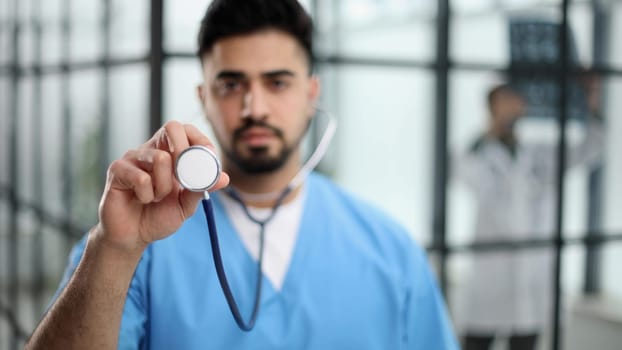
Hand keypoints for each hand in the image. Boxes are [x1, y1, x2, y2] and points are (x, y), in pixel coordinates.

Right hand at [95, 121, 229, 253]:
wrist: (133, 237)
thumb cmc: (157, 216)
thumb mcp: (185, 205)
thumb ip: (201, 189)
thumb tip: (224, 178)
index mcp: (168, 154)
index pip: (185, 130)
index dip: (200, 140)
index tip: (208, 159)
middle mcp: (150, 150)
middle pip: (172, 127)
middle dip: (185, 152)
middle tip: (184, 176)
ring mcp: (132, 158)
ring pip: (160, 158)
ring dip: (166, 185)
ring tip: (157, 198)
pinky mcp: (117, 170)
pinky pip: (141, 178)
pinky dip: (148, 195)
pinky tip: (143, 200)